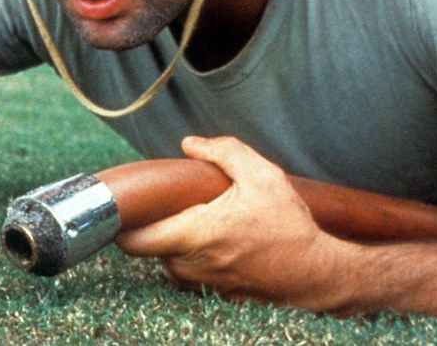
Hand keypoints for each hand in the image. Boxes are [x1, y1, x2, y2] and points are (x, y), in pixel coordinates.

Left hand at [115, 136, 350, 305]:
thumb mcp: (263, 177)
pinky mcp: (213, 292)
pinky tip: (217, 238)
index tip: (128, 203)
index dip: (120, 222)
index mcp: (195, 234)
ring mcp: (201, 283)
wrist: (316, 273)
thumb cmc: (290, 226)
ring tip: (200, 218)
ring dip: (173, 239)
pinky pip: (188, 270)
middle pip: (146, 246)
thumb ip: (224, 152)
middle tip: (170, 203)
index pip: (132, 240)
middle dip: (152, 224)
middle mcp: (191, 264)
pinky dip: (192, 254)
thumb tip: (190, 144)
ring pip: (166, 258)